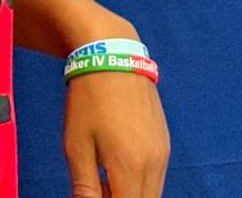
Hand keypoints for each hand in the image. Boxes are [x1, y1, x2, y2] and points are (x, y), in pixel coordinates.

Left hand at [63, 69, 169, 196]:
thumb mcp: (76, 147)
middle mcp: (155, 162)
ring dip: (130, 195)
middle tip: (97, 190)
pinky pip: (156, 176)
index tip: (94, 195)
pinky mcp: (164, 140)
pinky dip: (138, 183)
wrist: (114, 57)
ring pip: (152, 193)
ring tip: (102, 183)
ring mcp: (163, 150)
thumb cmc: (89, 101)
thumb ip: (84, 188)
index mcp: (130, 166)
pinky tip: (115, 170)